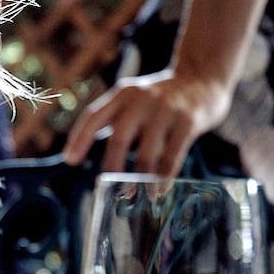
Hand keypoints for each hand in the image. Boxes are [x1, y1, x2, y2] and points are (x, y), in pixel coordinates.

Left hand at [62, 69, 232, 175]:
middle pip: (119, 138)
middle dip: (112, 166)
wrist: (203, 76)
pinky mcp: (189, 121)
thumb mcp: (133, 99)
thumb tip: (80, 153)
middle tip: (106, 188)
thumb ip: (112, 120)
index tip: (70, 160)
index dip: (79, 138)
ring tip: (136, 197)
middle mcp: (141, 99)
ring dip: (139, 178)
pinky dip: (164, 176)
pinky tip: (160, 189)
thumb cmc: (160, 99)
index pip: (93, 116)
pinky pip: (173, 155)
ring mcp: (166, 109)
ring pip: (146, 152)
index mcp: (122, 94)